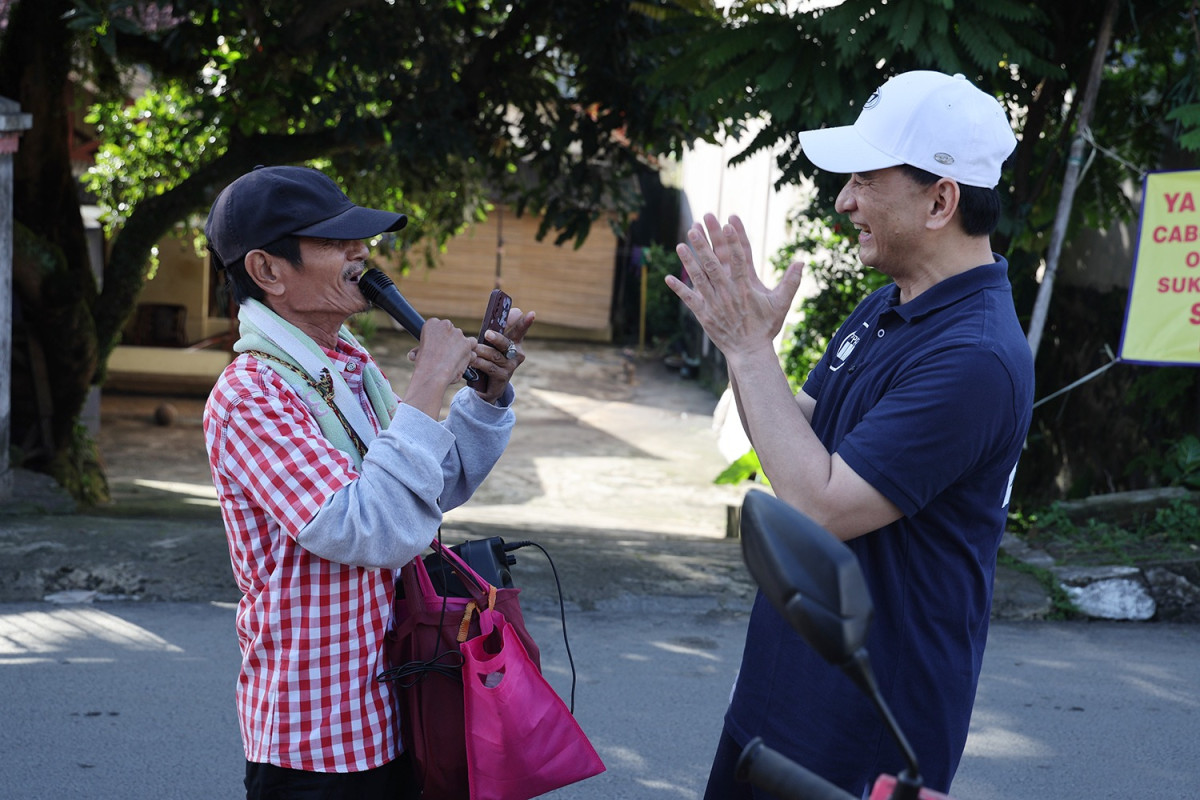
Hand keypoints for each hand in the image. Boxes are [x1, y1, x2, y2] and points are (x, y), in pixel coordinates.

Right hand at [407, 317, 474, 387]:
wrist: (433, 374)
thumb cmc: (423, 366)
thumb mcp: (418, 354)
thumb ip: (421, 349)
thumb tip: (413, 355)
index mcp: (431, 324)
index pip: (440, 327)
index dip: (440, 339)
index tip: (438, 347)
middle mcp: (445, 325)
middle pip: (452, 332)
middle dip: (451, 343)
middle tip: (446, 355)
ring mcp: (458, 333)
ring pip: (462, 339)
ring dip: (460, 348)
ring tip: (453, 360)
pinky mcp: (467, 343)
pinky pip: (473, 344)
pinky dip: (470, 352)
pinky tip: (463, 359)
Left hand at [472, 308, 535, 402]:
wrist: (489, 385)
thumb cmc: (490, 358)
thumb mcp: (492, 344)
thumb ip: (494, 331)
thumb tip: (489, 321)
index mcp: (515, 341)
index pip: (521, 329)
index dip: (525, 322)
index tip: (532, 313)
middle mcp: (516, 353)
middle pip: (507, 342)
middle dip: (497, 338)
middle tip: (487, 333)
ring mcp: (511, 365)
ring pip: (495, 355)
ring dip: (483, 351)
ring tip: (473, 348)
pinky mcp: (503, 376)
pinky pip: (489, 367)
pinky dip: (479, 362)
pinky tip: (472, 360)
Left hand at [666, 213, 802, 358]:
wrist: (750, 352)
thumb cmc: (765, 326)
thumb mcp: (780, 303)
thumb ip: (790, 282)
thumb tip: (801, 262)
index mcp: (746, 286)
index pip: (740, 257)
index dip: (734, 239)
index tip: (728, 222)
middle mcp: (728, 292)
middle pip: (715, 263)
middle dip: (705, 243)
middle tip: (696, 225)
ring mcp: (714, 303)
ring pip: (699, 277)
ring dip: (689, 260)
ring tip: (681, 244)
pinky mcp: (704, 314)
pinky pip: (689, 299)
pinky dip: (679, 289)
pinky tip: (667, 277)